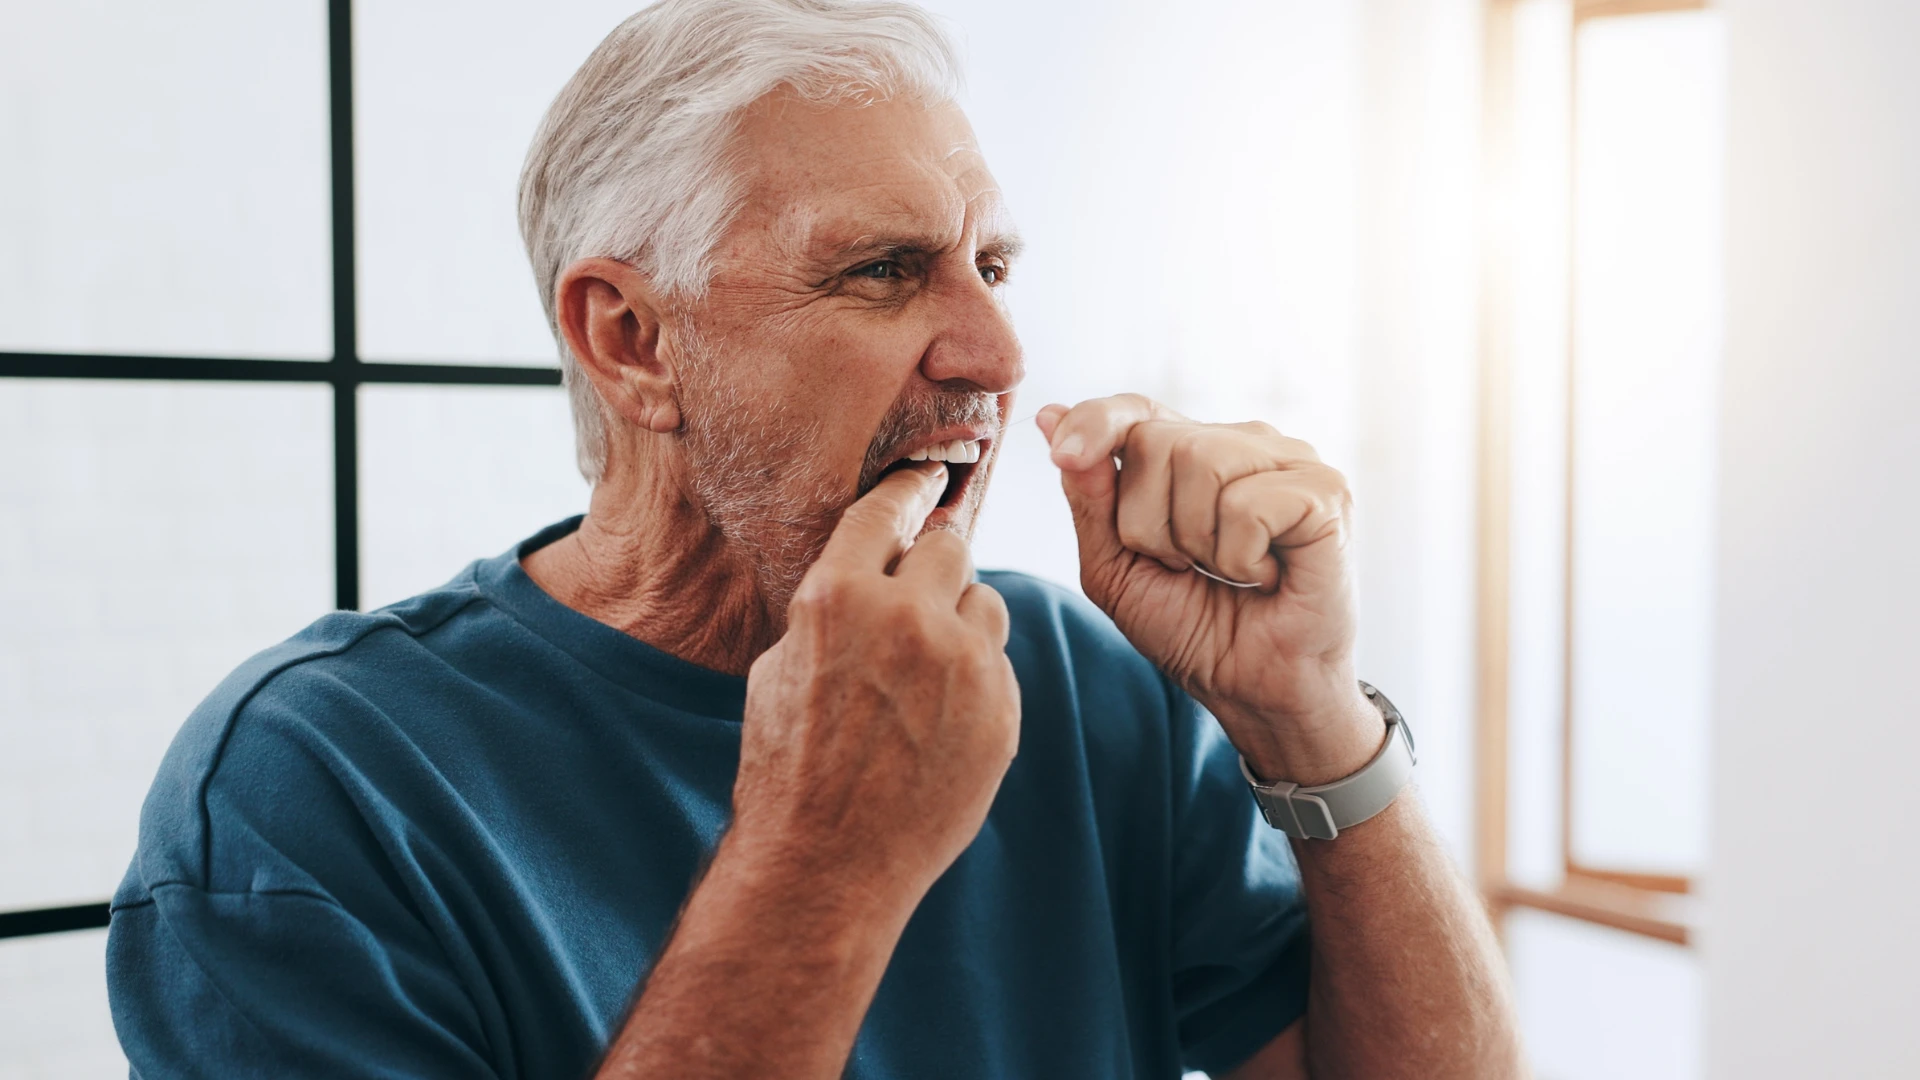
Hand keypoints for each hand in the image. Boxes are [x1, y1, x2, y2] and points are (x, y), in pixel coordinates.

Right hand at [733, 462, 1020, 900]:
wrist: (826, 862)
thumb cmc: (787, 767)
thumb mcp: (781, 666)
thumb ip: (834, 607)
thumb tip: (873, 572)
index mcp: (838, 595)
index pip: (887, 508)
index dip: (907, 488)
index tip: (925, 478)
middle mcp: (907, 617)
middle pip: (948, 546)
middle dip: (931, 565)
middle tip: (915, 595)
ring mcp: (963, 665)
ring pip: (985, 601)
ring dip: (961, 619)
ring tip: (925, 669)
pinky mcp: (1001, 710)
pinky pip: (998, 664)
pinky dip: (976, 677)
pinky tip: (939, 718)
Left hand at [1037, 395, 1380, 784]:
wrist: (1254, 690)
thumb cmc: (1193, 629)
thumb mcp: (1116, 566)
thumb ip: (1090, 496)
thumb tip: (1052, 417)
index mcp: (1194, 453)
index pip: (1136, 409)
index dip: (1097, 423)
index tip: (1063, 453)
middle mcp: (1244, 444)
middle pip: (1155, 440)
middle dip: (1149, 523)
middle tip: (1190, 567)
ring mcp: (1291, 461)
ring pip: (1199, 461)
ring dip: (1196, 543)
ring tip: (1230, 572)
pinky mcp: (1326, 491)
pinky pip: (1246, 502)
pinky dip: (1241, 557)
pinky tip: (1266, 576)